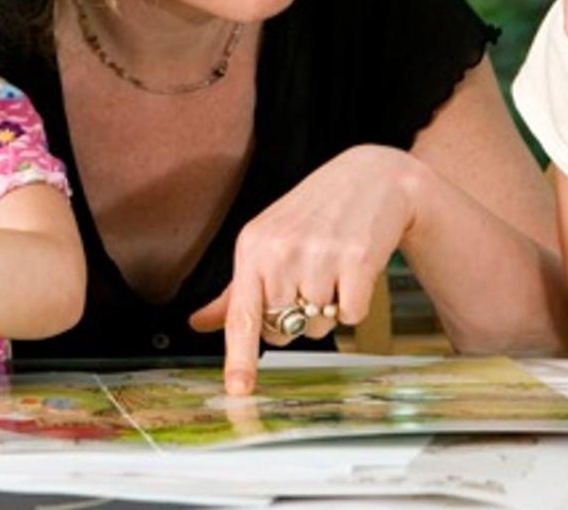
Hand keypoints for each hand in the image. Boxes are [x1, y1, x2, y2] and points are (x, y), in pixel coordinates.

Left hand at [189, 145, 422, 395]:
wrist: (369, 177)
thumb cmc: (311, 215)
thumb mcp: (265, 243)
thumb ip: (234, 292)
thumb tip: (198, 324)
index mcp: (251, 249)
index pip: (242, 314)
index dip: (239, 357)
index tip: (237, 390)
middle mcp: (281, 252)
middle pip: (282, 330)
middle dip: (294, 317)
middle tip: (306, 278)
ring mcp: (320, 255)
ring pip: (318, 327)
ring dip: (326, 309)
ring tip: (331, 268)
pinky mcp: (358, 260)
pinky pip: (351, 315)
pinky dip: (354, 303)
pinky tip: (354, 268)